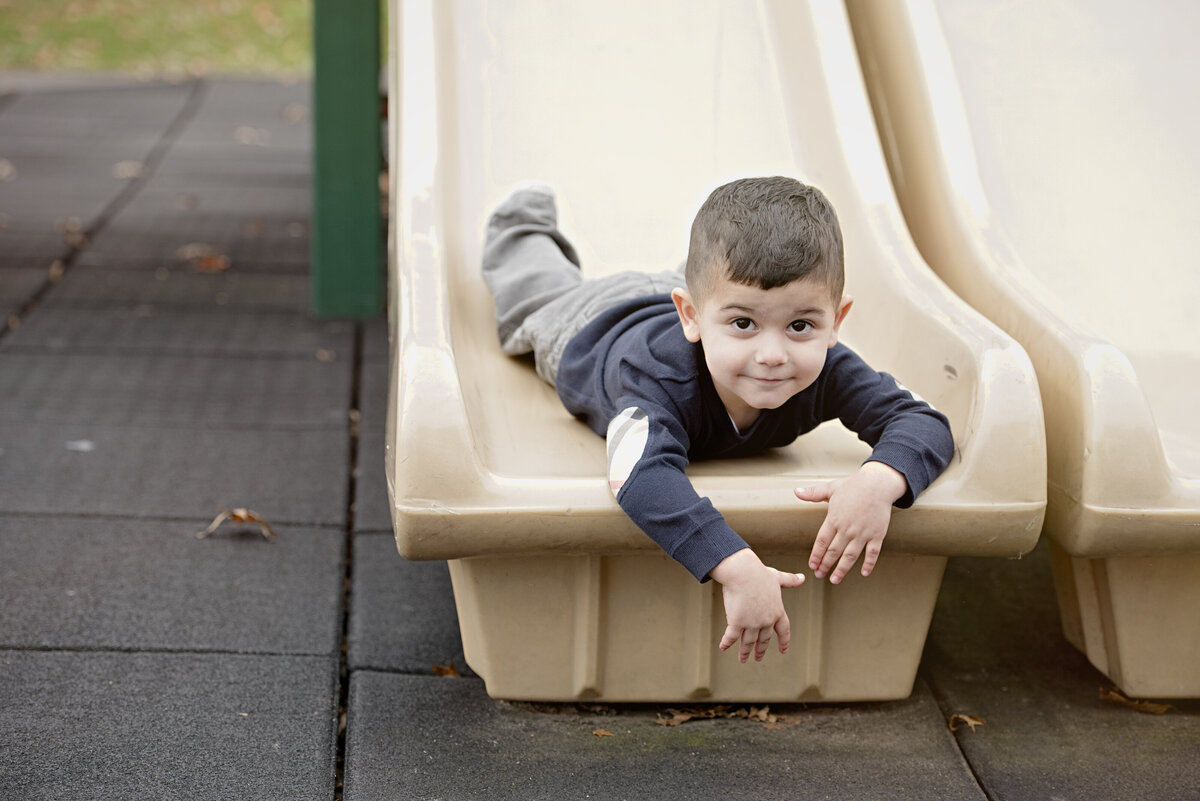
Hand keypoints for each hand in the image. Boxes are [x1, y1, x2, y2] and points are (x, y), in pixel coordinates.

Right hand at [709, 548, 804, 662]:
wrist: (743, 572)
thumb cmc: (759, 573)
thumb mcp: (777, 577)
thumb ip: (789, 580)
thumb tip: (802, 578)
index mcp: (777, 611)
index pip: (784, 631)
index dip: (784, 642)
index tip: (783, 650)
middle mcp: (766, 621)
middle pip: (764, 639)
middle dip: (761, 650)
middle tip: (758, 657)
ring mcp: (751, 623)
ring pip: (748, 641)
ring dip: (745, 651)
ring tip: (743, 659)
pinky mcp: (736, 622)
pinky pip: (731, 636)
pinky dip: (727, 643)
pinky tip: (723, 647)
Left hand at [795, 462, 907, 583]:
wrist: (878, 483)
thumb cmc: (854, 485)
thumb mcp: (831, 488)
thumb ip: (813, 493)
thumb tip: (796, 491)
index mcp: (834, 519)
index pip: (822, 542)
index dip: (816, 555)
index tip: (812, 565)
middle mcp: (847, 529)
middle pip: (834, 552)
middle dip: (825, 565)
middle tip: (819, 575)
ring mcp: (863, 533)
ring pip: (850, 556)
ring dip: (842, 569)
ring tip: (835, 579)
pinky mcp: (877, 534)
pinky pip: (873, 553)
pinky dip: (869, 564)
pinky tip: (863, 573)